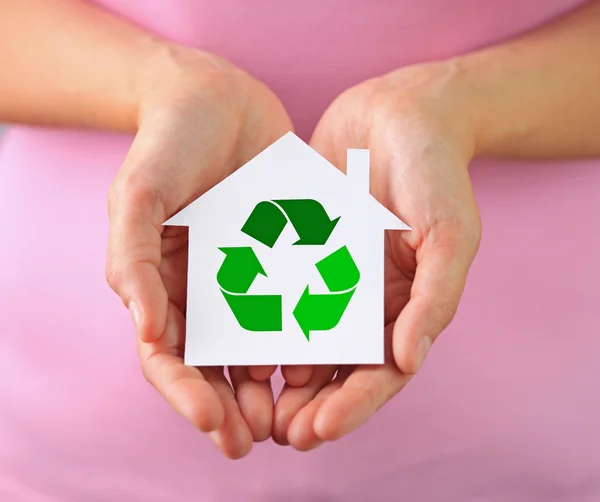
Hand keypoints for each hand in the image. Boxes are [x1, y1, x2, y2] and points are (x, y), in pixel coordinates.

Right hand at [105, 46, 291, 458]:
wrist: (216, 96)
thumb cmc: (167, 145)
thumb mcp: (138, 196)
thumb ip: (133, 261)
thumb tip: (150, 334)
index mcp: (163, 287)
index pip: (169, 359)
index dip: (189, 397)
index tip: (219, 424)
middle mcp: (205, 291)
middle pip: (216, 365)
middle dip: (237, 407)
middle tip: (264, 437)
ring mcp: (246, 276)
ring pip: (261, 344)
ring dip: (276, 385)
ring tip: (299, 414)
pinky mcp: (284, 255)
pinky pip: (297, 302)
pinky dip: (308, 333)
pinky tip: (327, 357)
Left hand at [273, 62, 481, 449]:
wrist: (400, 112)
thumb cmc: (436, 172)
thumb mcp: (450, 232)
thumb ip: (435, 297)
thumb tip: (409, 361)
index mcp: (407, 306)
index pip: (382, 372)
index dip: (353, 406)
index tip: (318, 429)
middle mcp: (367, 300)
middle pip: (338, 367)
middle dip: (311, 404)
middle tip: (279, 435)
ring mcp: (332, 276)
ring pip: (303, 338)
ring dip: (280, 375)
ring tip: (251, 403)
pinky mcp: (302, 248)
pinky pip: (279, 290)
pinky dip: (262, 319)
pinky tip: (236, 340)